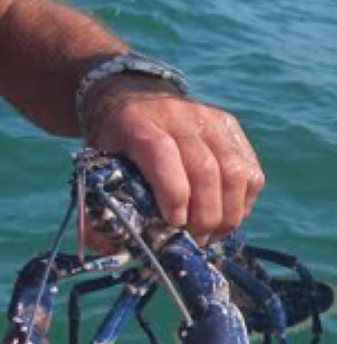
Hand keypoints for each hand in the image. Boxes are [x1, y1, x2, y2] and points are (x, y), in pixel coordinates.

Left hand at [84, 77, 264, 241]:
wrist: (129, 96)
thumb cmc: (112, 140)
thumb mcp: (94, 162)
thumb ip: (94, 204)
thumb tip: (103, 248)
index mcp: (135, 122)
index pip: (161, 154)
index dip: (173, 193)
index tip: (173, 224)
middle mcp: (175, 115)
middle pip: (205, 169)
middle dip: (204, 216)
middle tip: (194, 240)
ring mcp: (208, 118)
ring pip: (235, 172)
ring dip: (228, 214)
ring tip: (211, 235)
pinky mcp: (229, 125)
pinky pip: (250, 170)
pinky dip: (243, 201)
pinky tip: (226, 215)